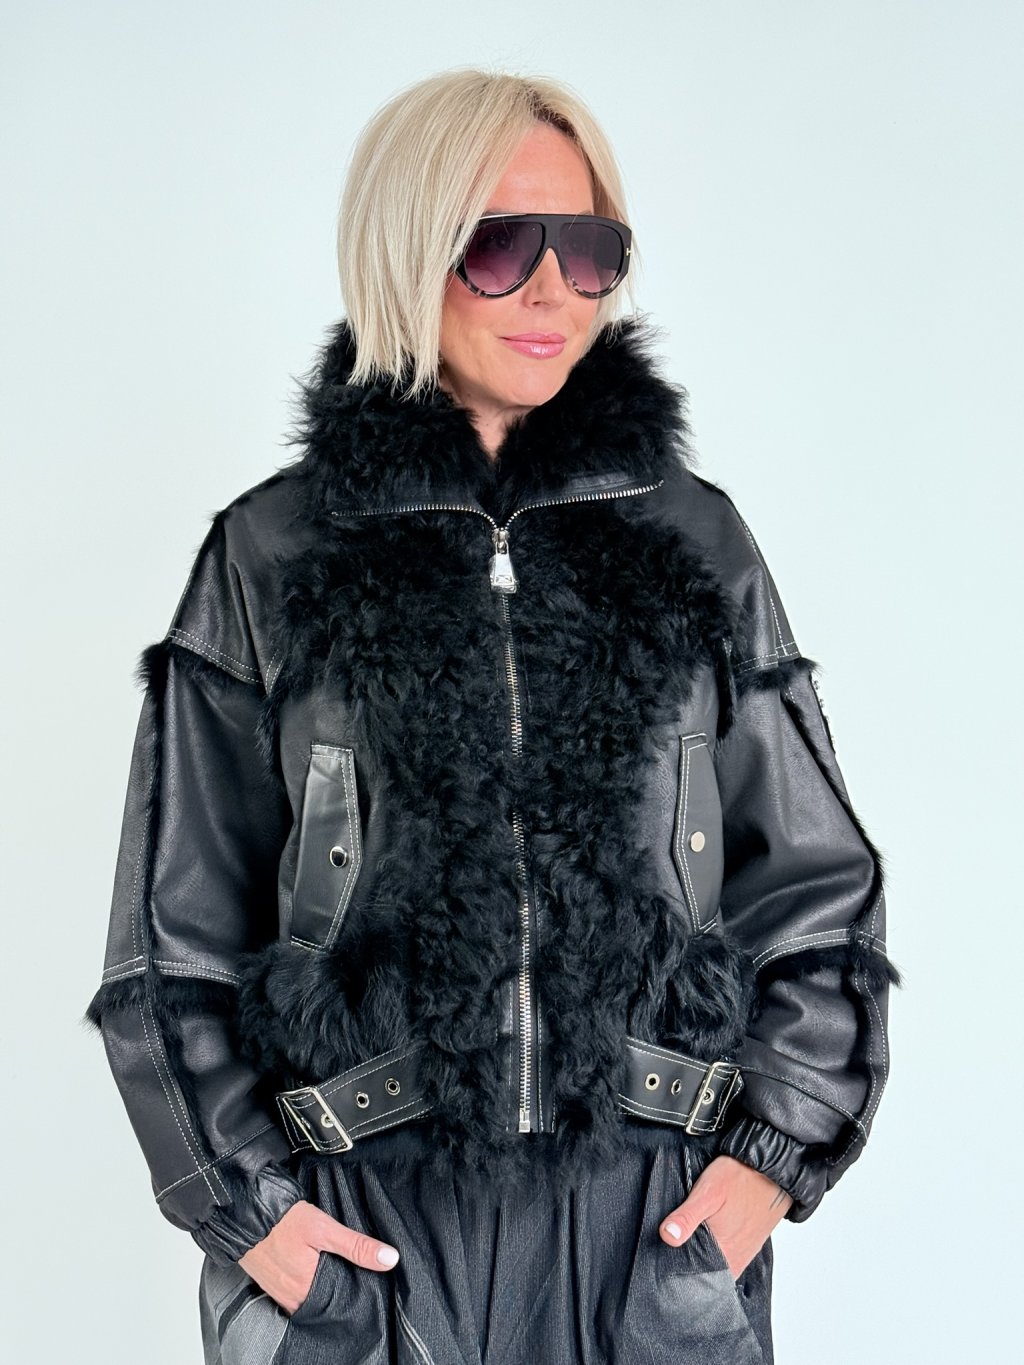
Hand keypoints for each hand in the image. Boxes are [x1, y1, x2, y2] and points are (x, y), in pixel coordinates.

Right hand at [238, 1199, 399, 1313]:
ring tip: (334, 1265)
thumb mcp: (325, 1229)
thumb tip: (390, 1259)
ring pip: (309, 1294)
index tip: (367, 1278)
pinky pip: (294, 1288)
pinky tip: (312, 1264)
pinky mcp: (270, 1282)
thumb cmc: (283, 1220)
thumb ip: (357, 1246)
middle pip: (324, 1299)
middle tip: (351, 1268)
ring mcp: (278, 1291)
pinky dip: (306, 1279)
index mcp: (306, 1291)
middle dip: (338, 1286)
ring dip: (321, 1283)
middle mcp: (292, 1298)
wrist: (244, 1212)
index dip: (354, 1289)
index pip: (339, 1301)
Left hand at [659, 1154, 792, 1279]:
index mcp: (725, 1258)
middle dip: (686, 1260)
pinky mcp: (745, 1244)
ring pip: (713, 1263)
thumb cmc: (739, 1178)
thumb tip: (667, 1237)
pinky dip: (712, 1246)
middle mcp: (735, 1262)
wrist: (769, 1169)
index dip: (676, 1270)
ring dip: (699, 1252)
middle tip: (674, 1239)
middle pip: (702, 1272)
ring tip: (689, 1232)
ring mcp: (741, 1254)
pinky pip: (724, 1254)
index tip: (663, 1256)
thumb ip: (687, 1217)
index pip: (694, 1279)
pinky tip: (704, 1230)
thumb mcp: (707, 1193)